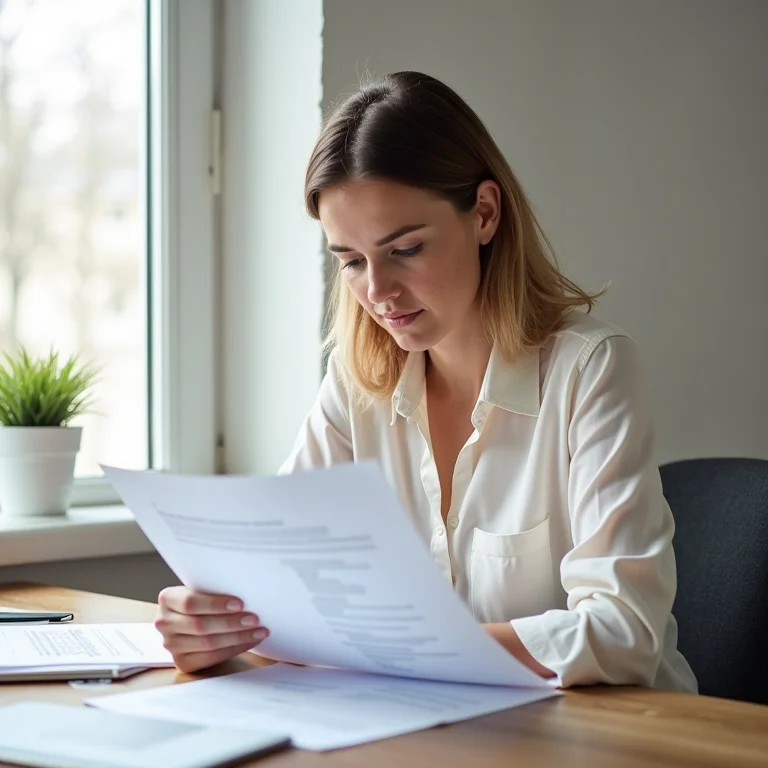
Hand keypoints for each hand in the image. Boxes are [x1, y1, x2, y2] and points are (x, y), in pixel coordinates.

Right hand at [155, 586, 269, 672]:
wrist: (189, 617)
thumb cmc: (202, 599)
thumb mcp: (202, 588)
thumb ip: (214, 588)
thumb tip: (246, 589)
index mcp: (167, 599)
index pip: (190, 603)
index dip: (216, 604)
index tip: (240, 603)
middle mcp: (164, 623)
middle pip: (200, 625)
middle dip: (231, 623)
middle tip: (254, 619)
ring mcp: (171, 645)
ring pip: (208, 643)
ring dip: (238, 637)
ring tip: (258, 631)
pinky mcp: (182, 662)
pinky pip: (211, 658)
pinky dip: (234, 649)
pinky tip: (249, 641)